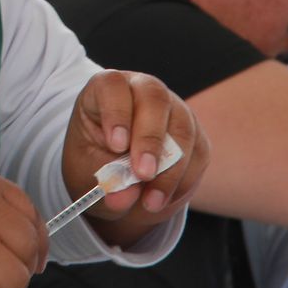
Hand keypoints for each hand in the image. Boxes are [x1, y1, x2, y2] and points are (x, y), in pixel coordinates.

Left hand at [61, 70, 208, 247]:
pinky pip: (199, 153)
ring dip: (170, 170)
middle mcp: (142, 90)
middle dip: (150, 140)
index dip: (116, 113)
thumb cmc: (94, 162)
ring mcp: (173, 108)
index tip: (116, 145)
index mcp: (106, 89)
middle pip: (155, 99)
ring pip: (183, 127)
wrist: (116, 179)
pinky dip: (183, 181)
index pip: (113, 86)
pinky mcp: (194, 134)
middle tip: (143, 174)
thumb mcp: (88, 170)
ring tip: (151, 201)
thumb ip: (107, 178)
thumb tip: (125, 197)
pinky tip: (163, 199)